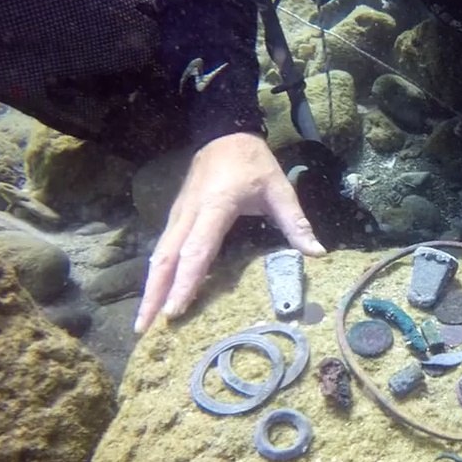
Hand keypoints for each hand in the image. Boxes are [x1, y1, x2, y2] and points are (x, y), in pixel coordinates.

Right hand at [133, 132, 326, 334]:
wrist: (226, 132)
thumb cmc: (254, 162)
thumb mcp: (280, 188)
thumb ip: (296, 223)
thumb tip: (318, 253)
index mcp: (215, 206)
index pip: (197, 250)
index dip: (185, 282)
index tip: (174, 310)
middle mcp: (190, 213)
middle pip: (166, 259)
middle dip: (153, 294)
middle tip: (143, 329)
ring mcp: (178, 214)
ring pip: (159, 255)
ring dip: (149, 288)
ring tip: (143, 321)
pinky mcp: (176, 216)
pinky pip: (163, 248)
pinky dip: (157, 274)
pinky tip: (156, 294)